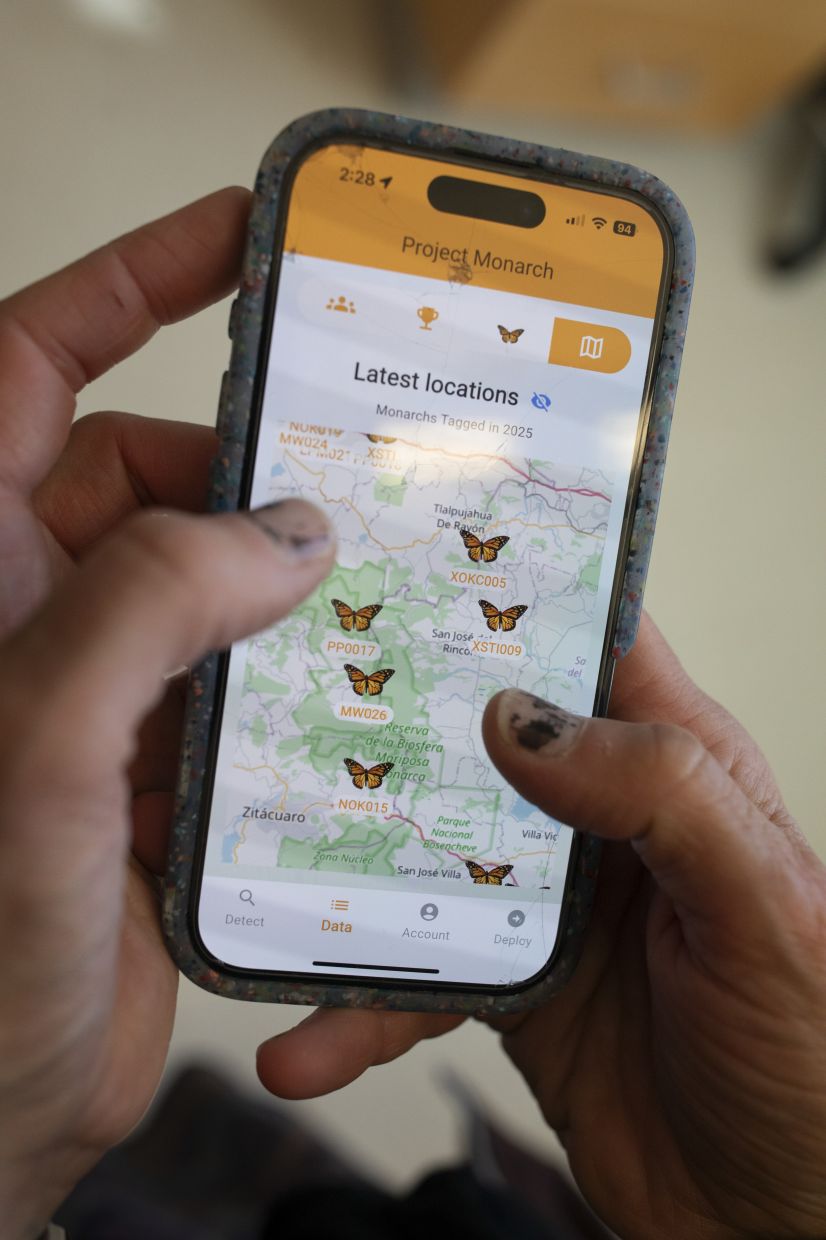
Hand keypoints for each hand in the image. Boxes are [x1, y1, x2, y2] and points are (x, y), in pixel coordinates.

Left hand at [0, 193, 337, 1237]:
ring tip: (375, 584)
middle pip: (150, 477)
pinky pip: (238, 679)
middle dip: (251, 472)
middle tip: (353, 478)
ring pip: (208, 582)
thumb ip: (140, 611)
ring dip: (286, 583)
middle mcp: (29, 613)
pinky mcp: (151, 763)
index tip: (237, 240)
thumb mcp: (30, 754)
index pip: (30, 366)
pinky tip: (352, 689)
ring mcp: (94, 689)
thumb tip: (275, 536)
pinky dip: (297, 674)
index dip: (132, 284)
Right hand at [260, 616, 825, 1239]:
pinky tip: (308, 1042)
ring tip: (262, 884)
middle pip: (479, 737)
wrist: (779, 1220)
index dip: (513, 591)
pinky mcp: (508, 983)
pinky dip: (356, 1008)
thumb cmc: (816, 1062)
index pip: (591, 642)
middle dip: (390, 719)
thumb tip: (522, 722)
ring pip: (423, 852)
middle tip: (291, 701)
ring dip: (345, 874)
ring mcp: (548, 901)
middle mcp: (602, 817)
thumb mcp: (766, 908)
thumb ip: (664, 795)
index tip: (411, 562)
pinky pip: (414, 977)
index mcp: (678, 764)